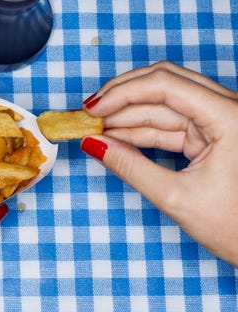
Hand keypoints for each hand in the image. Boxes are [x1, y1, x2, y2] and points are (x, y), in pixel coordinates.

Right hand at [81, 61, 237, 266]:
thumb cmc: (237, 228)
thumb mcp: (177, 198)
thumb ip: (131, 167)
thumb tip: (94, 144)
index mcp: (230, 117)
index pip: (166, 85)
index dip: (123, 93)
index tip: (92, 109)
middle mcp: (229, 109)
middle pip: (165, 83)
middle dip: (122, 95)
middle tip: (88, 112)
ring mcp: (220, 119)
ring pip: (164, 102)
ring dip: (128, 113)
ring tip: (95, 127)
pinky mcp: (212, 133)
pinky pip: (170, 122)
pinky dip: (141, 129)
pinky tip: (115, 136)